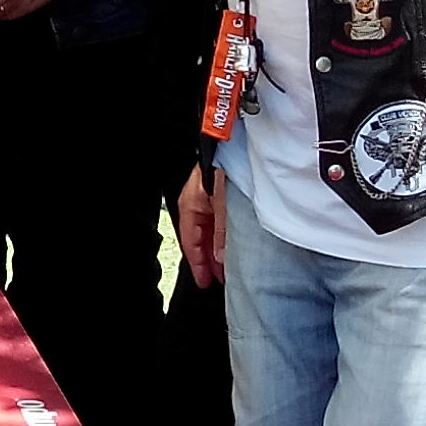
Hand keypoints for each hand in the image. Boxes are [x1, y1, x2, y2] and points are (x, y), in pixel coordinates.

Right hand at [175, 167, 223, 288]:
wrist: (235, 143)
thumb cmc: (225, 165)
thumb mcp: (223, 204)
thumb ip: (222, 232)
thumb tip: (221, 257)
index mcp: (191, 204)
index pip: (190, 242)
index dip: (198, 265)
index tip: (204, 282)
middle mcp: (198, 202)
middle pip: (200, 238)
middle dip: (209, 260)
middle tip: (218, 279)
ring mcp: (210, 197)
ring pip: (210, 231)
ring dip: (218, 249)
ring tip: (228, 267)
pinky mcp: (222, 193)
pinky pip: (220, 222)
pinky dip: (225, 236)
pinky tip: (234, 245)